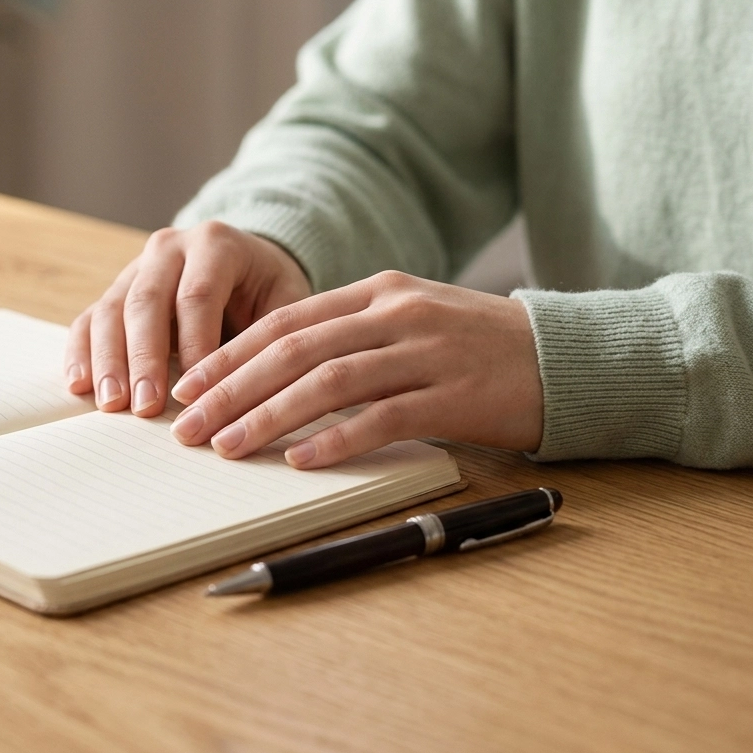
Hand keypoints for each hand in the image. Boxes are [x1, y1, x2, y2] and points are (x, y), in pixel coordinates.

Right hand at [65, 222, 310, 416]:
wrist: (249, 261)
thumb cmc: (271, 289)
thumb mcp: (288, 300)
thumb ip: (272, 335)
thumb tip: (255, 389)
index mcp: (215, 243)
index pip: (197, 295)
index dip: (194, 345)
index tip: (195, 394)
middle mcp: (169, 248)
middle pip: (146, 301)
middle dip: (144, 358)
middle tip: (145, 407)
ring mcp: (136, 268)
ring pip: (110, 310)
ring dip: (108, 361)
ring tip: (111, 405)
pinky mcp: (115, 292)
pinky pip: (88, 319)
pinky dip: (81, 353)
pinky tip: (80, 387)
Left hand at [168, 270, 542, 466]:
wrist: (562, 355)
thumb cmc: (476, 344)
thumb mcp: (410, 320)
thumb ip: (352, 334)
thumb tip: (279, 370)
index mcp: (379, 291)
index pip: (286, 320)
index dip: (231, 352)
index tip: (191, 383)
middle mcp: (396, 314)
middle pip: (296, 350)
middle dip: (233, 388)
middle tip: (190, 425)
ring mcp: (426, 352)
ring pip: (330, 381)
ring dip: (270, 415)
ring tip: (228, 446)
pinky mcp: (455, 395)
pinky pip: (384, 418)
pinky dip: (337, 439)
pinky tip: (301, 460)